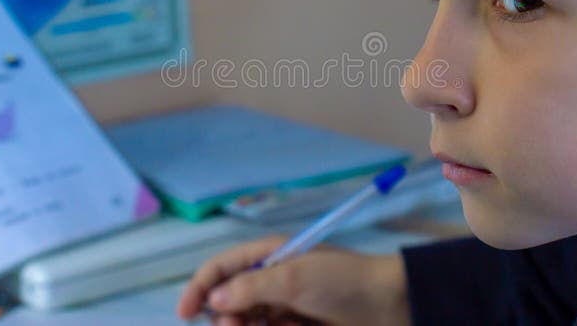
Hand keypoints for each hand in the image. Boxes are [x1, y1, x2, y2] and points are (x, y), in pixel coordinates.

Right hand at [176, 235, 410, 325]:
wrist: (392, 304)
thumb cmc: (343, 282)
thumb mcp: (295, 279)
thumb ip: (251, 287)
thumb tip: (214, 298)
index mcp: (269, 257)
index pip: (221, 268)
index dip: (199, 288)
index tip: (185, 315)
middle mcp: (273, 279)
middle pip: (229, 302)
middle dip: (225, 318)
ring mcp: (286, 305)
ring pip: (248, 323)